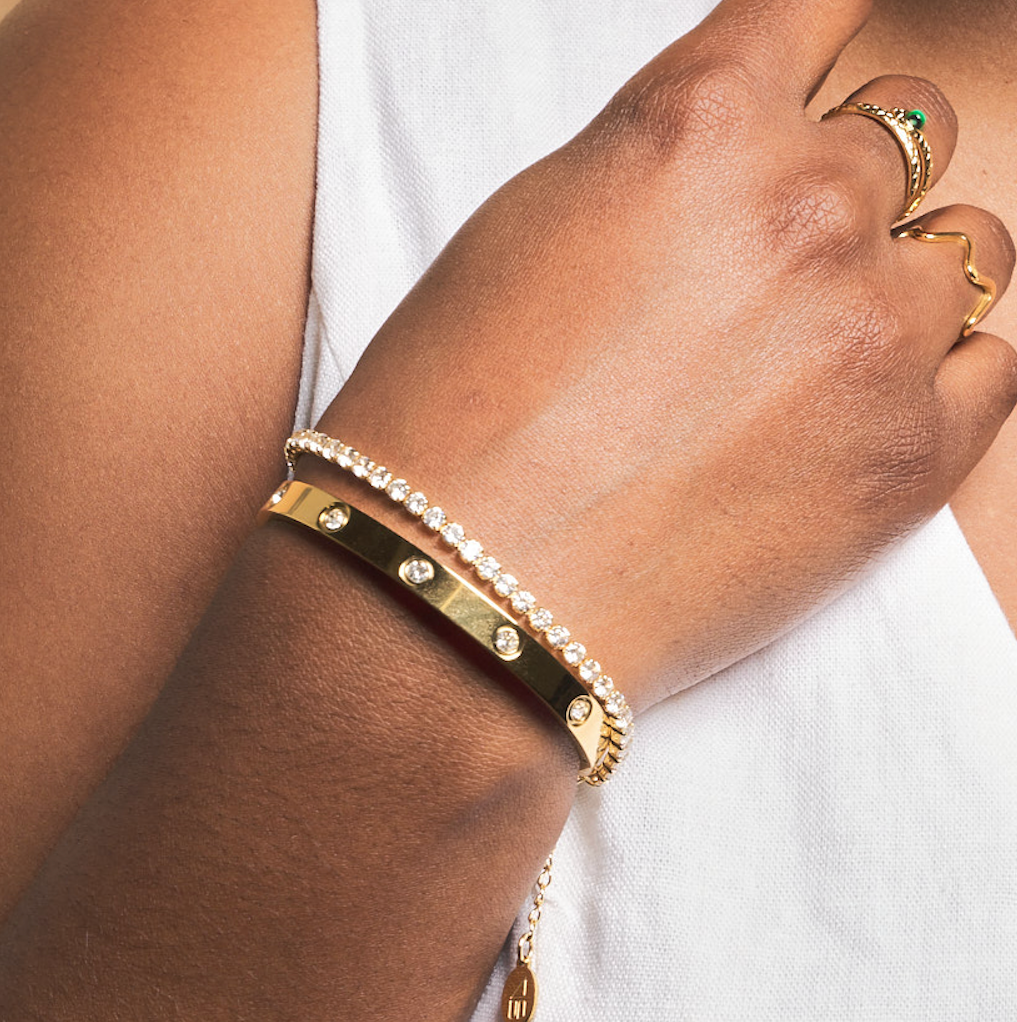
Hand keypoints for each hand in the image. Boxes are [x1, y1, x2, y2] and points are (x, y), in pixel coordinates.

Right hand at [307, 0, 1016, 708]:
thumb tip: (730, 162)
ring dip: (899, 278)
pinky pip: (993, 363)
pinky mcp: (913, 457)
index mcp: (701, 123)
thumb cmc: (457, 416)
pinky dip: (941, 368)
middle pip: (905, 133)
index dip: (827, 37)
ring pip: (964, 251)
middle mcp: (809, 206)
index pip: (822, 6)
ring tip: (811, 350)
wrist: (467, 586)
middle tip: (776, 259)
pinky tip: (862, 400)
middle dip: (846, 181)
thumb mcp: (533, 230)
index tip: (829, 68)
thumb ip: (662, 166)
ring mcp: (876, 334)